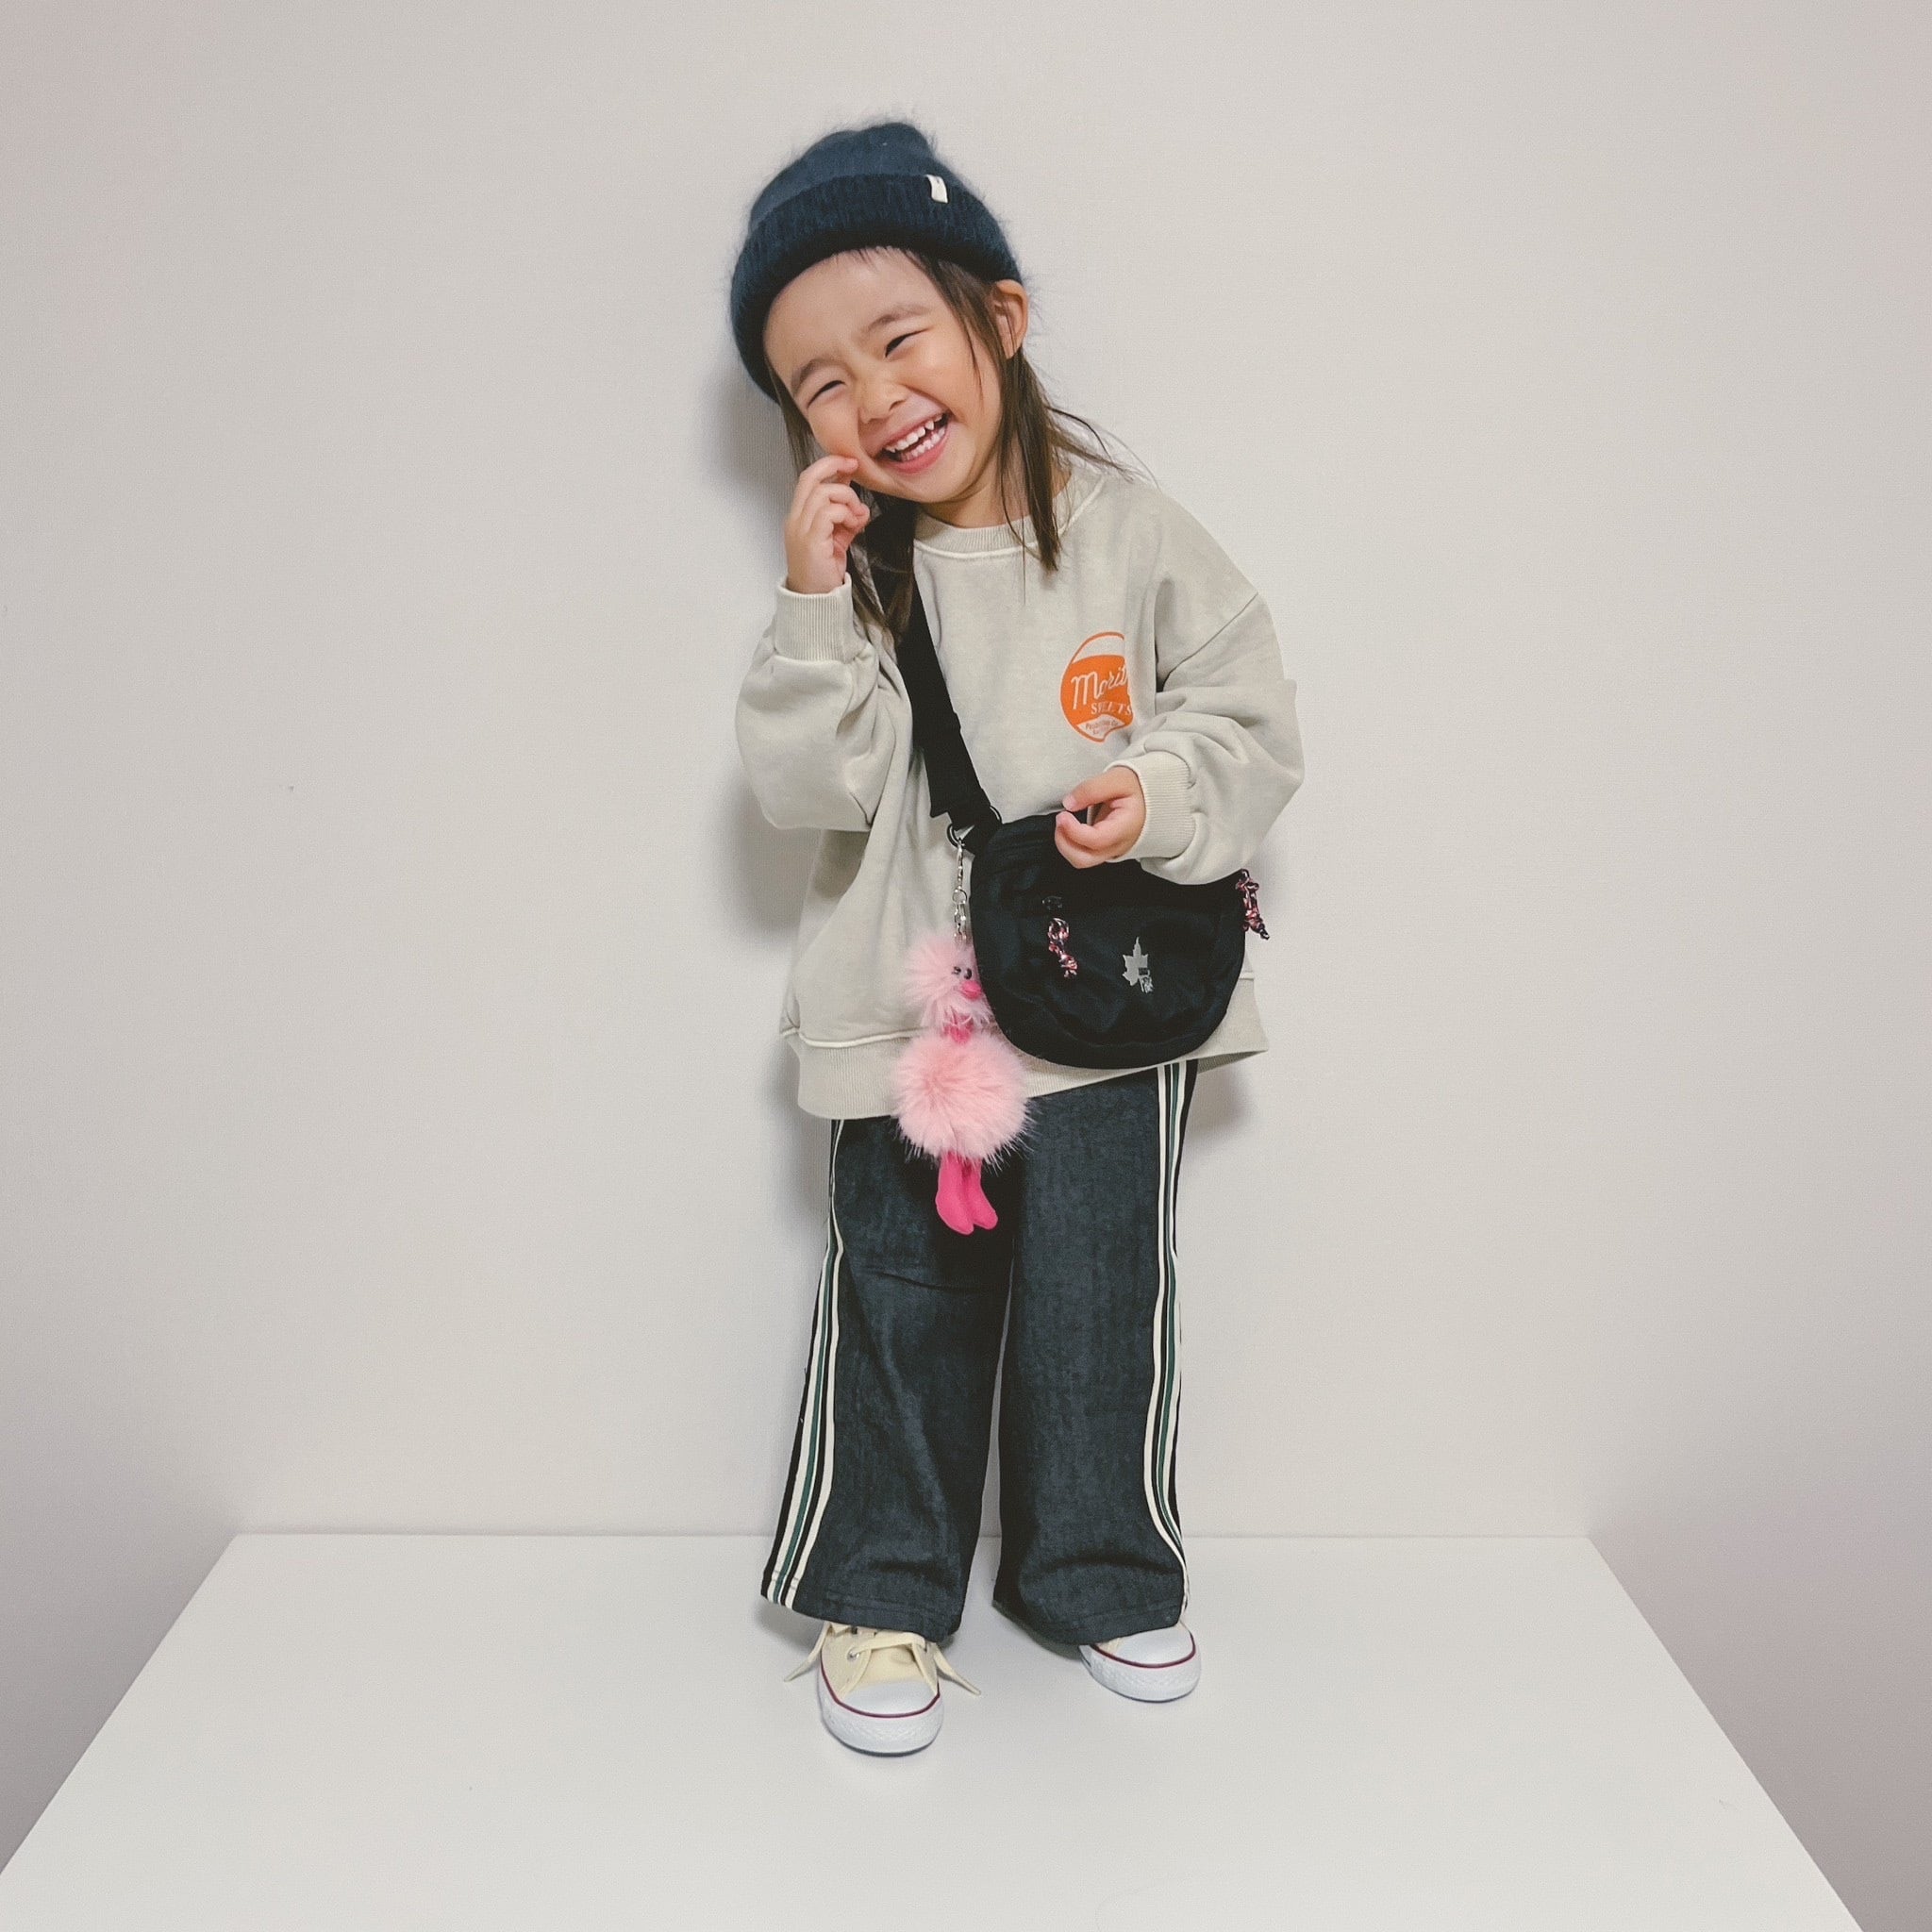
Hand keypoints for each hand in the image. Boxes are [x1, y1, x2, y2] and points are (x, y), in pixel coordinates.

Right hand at [783, 454, 871, 593]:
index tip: (849, 464)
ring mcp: (800, 529)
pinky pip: (828, 512)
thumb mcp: (837, 539)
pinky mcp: (810, 540)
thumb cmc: (823, 572)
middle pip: (810, 478)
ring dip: (846, 498)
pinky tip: (852, 526)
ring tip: (855, 516)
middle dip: (834, 465)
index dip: (829, 465)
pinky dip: (845, 514)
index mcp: (799, 517)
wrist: (815, 600)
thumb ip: (845, 519)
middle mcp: (796, 519)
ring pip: (823, 493)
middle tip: (854, 467)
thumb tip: (859, 505)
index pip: (808, 480)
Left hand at [1055, 768, 1145, 867]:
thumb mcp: (1118, 779)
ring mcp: (1111, 850)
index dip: (1074, 831)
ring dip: (1065, 844)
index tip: (1064, 815)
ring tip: (1064, 822)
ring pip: (1082, 861)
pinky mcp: (1105, 849)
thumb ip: (1092, 789)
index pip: (1096, 840)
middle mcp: (1118, 845)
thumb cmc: (1138, 789)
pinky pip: (1083, 854)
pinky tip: (1071, 826)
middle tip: (1061, 819)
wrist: (1153, 798)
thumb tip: (1069, 803)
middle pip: (1084, 859)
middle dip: (1064, 842)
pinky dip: (1071, 843)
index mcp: (1126, 827)